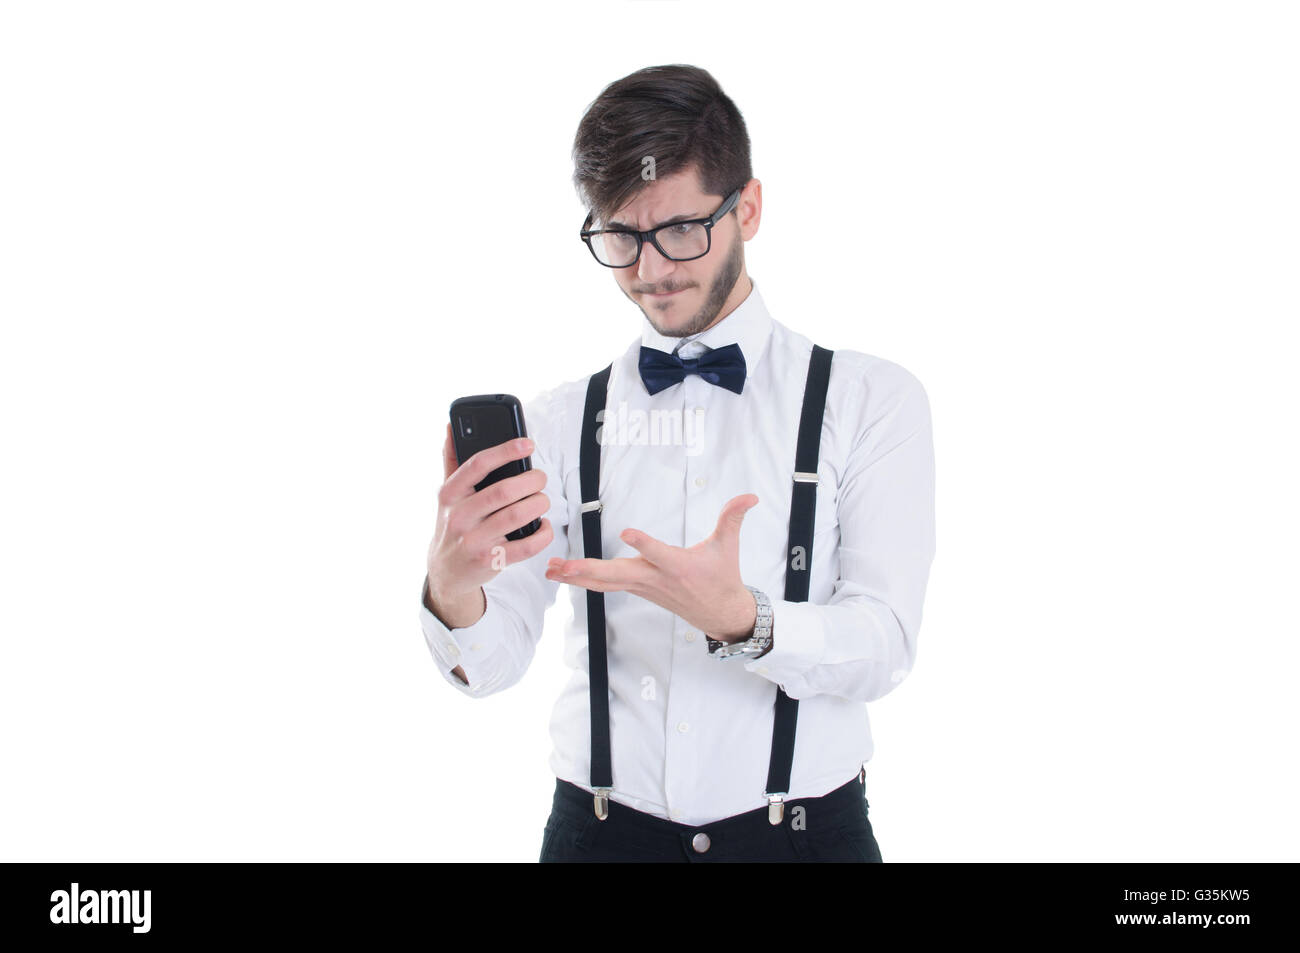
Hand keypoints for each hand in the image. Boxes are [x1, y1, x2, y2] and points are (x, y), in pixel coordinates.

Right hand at [426, 423, 554, 625]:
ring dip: (539, 504)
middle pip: (504, 491)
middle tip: (540, 478)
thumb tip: (451, 427)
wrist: (446, 570)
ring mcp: (475, 541)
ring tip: (542, 500)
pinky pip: (527, 546)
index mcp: (450, 494)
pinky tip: (544, 526)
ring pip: (517, 516)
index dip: (506, 451)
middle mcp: (460, 517)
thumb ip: (451, 459)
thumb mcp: (447, 494)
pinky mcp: (492, 560)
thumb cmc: (452, 525)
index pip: (478, 465)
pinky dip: (543, 533)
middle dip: (531, 481)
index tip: (527, 444)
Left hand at [545, 493, 758, 641]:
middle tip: (562, 565)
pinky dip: (583, 580)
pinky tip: (562, 575)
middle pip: (617, 574)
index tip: (627, 532)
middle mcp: (655, 579)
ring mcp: (642, 586)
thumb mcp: (728, 546)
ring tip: (551, 569)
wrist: (720, 613)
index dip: (644, 543)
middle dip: (588, 570)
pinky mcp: (636, 588)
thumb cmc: (722, 577)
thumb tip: (750, 496)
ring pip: (605, 582)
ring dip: (576, 576)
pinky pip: (605, 586)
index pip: (659, 553)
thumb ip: (733, 518)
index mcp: (677, 566)